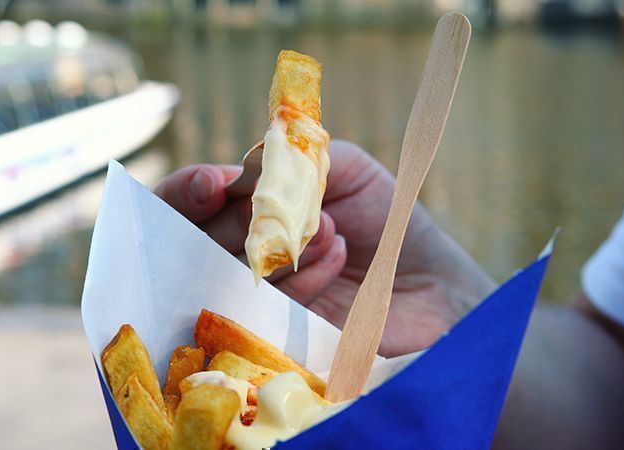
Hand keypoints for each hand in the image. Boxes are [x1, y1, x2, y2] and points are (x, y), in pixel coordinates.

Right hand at [155, 140, 496, 356]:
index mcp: (253, 204)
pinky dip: (303, 276)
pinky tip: (339, 258)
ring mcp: (258, 292)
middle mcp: (244, 247)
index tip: (212, 185)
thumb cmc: (389, 218)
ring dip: (282, 244)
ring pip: (229, 270)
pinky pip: (267, 302)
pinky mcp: (279, 328)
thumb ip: (300, 159)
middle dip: (235, 221)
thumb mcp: (347, 170)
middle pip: (195, 237)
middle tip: (274, 214)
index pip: (195, 196)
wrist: (433, 284)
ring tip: (332, 232)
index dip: (189, 188)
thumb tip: (249, 169)